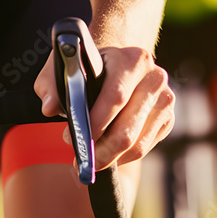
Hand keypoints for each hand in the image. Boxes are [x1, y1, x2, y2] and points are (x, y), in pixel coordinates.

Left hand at [34, 45, 174, 169]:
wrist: (117, 67)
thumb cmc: (88, 68)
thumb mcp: (63, 68)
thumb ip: (51, 84)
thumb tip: (49, 107)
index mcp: (133, 60)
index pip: (116, 97)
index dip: (93, 123)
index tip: (71, 138)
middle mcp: (155, 79)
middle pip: (127, 129)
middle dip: (99, 150)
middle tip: (78, 158)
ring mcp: (165, 101)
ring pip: (136, 145)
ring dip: (109, 157)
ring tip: (88, 156)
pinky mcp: (167, 120)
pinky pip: (143, 149)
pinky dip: (121, 157)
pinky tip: (105, 151)